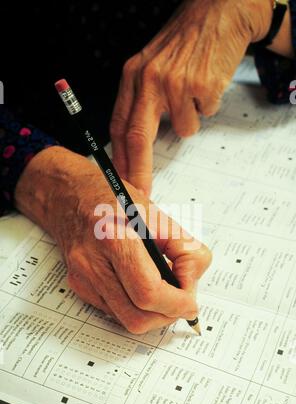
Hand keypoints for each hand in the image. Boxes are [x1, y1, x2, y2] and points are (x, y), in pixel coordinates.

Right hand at [15, 146, 211, 333]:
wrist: (70, 196)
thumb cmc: (115, 200)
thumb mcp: (158, 214)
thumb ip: (185, 248)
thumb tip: (191, 283)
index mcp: (114, 237)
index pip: (148, 291)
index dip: (176, 304)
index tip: (191, 302)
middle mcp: (92, 262)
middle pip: (137, 317)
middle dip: (166, 315)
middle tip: (181, 300)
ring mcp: (82, 278)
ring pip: (125, 321)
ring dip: (152, 314)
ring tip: (164, 291)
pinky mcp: (79, 286)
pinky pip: (114, 312)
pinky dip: (134, 306)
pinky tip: (140, 285)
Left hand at [111, 0, 273, 194]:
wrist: (217, 13)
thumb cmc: (183, 43)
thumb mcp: (150, 66)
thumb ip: (141, 101)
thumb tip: (135, 145)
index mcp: (132, 77)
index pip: (119, 127)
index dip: (119, 158)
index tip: (121, 181)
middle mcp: (149, 79)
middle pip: (138, 137)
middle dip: (139, 171)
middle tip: (141, 193)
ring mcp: (176, 82)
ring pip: (183, 128)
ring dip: (190, 119)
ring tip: (193, 92)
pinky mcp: (201, 85)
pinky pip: (204, 115)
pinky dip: (207, 105)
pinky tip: (206, 83)